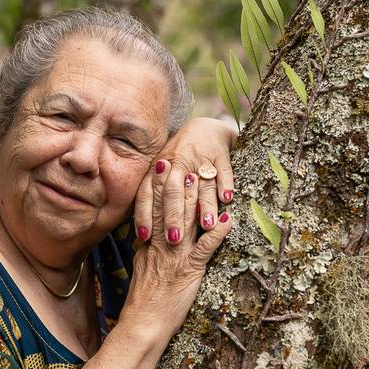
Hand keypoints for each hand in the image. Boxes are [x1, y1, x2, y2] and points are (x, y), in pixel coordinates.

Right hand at [122, 158, 232, 341]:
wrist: (143, 323)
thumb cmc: (144, 302)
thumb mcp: (141, 272)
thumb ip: (145, 254)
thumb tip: (144, 241)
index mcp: (149, 246)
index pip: (153, 210)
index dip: (158, 187)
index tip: (162, 167)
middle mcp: (161, 246)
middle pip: (168, 209)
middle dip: (175, 183)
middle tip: (181, 161)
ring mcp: (176, 257)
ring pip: (186, 222)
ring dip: (194, 199)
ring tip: (201, 178)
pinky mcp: (190, 270)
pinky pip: (206, 248)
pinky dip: (218, 233)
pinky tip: (228, 218)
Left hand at [134, 117, 236, 244]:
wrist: (204, 129)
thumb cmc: (178, 158)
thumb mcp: (159, 172)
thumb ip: (150, 195)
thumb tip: (141, 231)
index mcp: (158, 168)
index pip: (148, 193)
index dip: (145, 215)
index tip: (145, 237)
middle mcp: (177, 163)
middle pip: (173, 191)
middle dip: (173, 215)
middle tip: (174, 239)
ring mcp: (199, 159)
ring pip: (201, 184)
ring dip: (204, 205)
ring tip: (206, 225)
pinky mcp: (220, 155)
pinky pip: (224, 170)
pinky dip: (225, 184)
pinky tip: (227, 199)